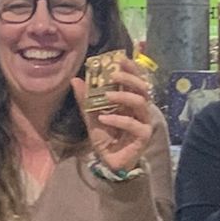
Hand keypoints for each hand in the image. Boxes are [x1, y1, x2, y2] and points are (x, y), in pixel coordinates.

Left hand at [72, 57, 155, 172]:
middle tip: (113, 75)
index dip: (131, 69)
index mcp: (130, 101)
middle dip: (129, 79)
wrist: (109, 162)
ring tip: (107, 96)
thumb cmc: (105, 137)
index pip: (136, 80)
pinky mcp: (143, 136)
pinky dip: (118, 120)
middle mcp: (139, 110)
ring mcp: (143, 122)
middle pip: (143, 88)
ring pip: (141, 103)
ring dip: (124, 96)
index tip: (121, 59)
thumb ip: (85, 99)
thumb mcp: (91, 115)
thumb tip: (75, 79)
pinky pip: (133, 124)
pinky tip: (104, 119)